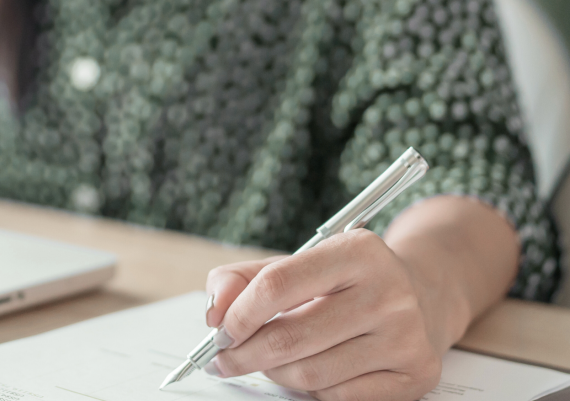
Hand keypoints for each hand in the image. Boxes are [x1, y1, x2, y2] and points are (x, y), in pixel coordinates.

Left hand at [205, 230, 444, 400]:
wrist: (421, 297)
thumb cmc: (344, 283)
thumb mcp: (297, 263)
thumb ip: (242, 279)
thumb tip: (216, 313)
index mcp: (357, 251)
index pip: (277, 284)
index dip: (239, 314)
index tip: (221, 331)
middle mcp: (388, 291)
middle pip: (290, 337)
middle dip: (245, 354)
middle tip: (225, 359)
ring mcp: (406, 335)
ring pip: (311, 373)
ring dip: (276, 373)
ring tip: (269, 362)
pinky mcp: (416, 374)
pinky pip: (339, 396)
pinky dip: (312, 389)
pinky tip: (311, 370)